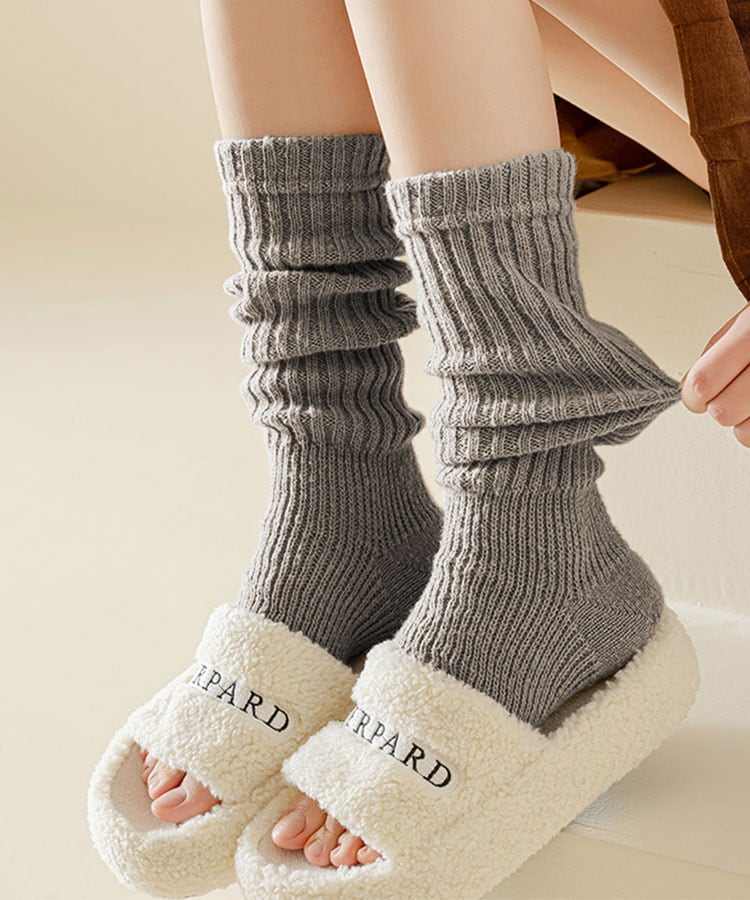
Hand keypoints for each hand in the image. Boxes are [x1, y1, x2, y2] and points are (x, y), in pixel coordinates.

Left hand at [679, 304, 749, 446]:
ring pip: (745, 433)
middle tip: (730, 394)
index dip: (693, 397)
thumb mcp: (746, 319)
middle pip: (722, 412)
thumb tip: (687, 388)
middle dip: (720, 407)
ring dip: (744, 422)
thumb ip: (716, 351)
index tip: (696, 397)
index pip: (703, 382)